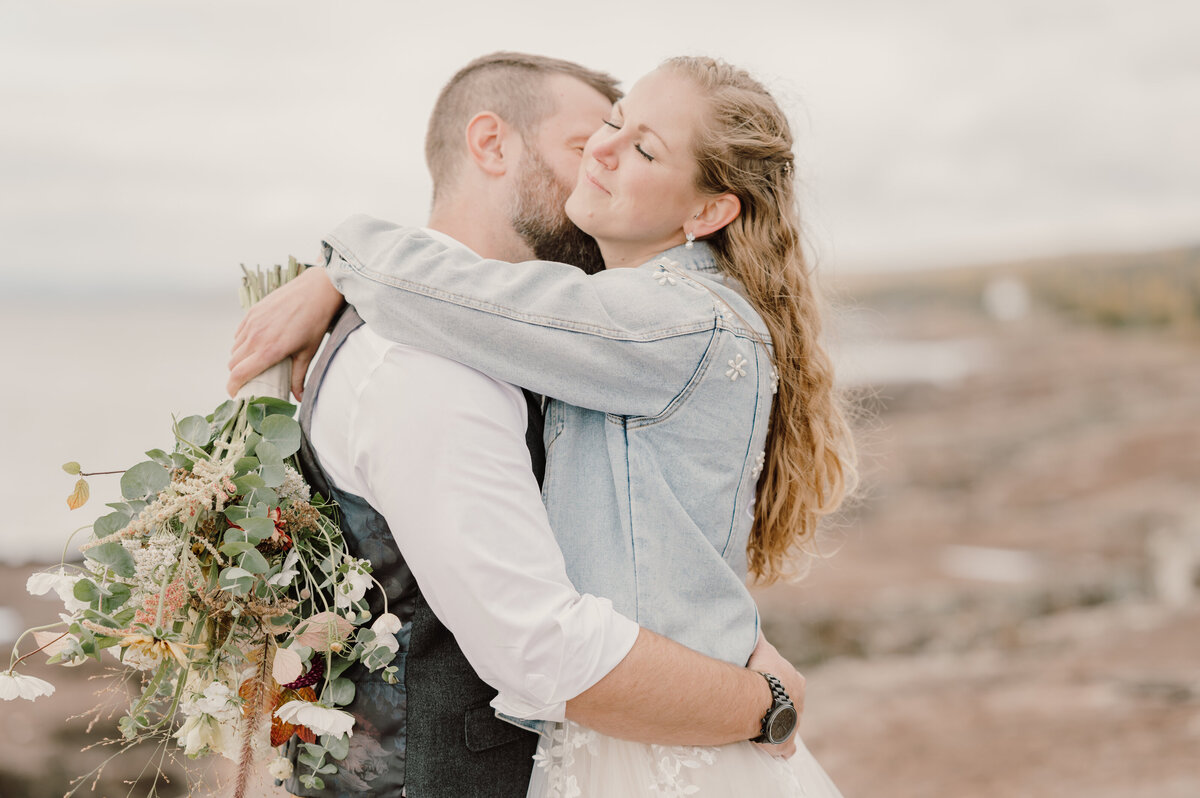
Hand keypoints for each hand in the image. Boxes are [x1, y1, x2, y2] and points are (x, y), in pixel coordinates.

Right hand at [227, 267, 344, 400]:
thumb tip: (299, 398)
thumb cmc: (315, 322)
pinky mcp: (252, 311)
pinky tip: (256, 343)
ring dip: (240, 357)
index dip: (232, 387)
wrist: (316, 290)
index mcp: (268, 350)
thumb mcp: (307, 352)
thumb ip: (298, 376)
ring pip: (235, 347)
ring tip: (254, 361)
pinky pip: (239, 332)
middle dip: (238, 373)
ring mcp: (252, 322)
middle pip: (233, 363)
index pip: (238, 374)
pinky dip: (243, 341)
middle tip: (250, 378)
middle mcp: (255, 337)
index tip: (235, 394)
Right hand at [746, 631, 803, 758]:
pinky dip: (780, 749)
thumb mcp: (762, 648)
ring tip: (758, 722)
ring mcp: (795, 725)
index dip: (776, 680)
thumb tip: (752, 617)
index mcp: (797, 682)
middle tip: (759, 703)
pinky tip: (770, 748)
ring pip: (787, 724)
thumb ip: (758, 635)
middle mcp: (801, 704)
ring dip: (775, 723)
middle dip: (778, 703)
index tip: (762, 681)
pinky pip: (785, 749)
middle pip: (790, 703)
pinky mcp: (786, 744)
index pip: (789, 680)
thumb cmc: (763, 674)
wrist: (763, 702)